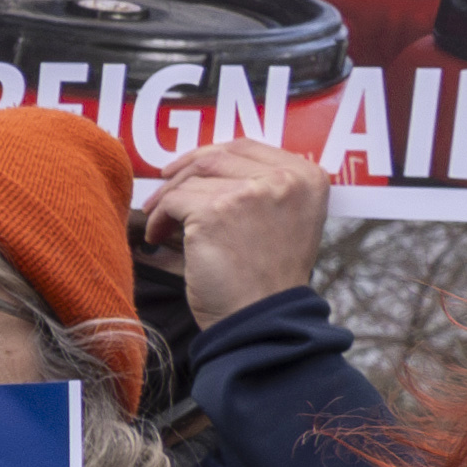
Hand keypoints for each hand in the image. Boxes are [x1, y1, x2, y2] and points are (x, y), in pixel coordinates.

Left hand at [144, 136, 332, 320]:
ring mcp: (250, 193)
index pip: (246, 146)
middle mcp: (285, 179)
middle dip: (181, 173)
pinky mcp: (216, 211)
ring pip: (191, 180)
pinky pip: (173, 201)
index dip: (208, 154)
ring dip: (166, 200)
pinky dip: (158, 218)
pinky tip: (158, 237)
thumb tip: (207, 164)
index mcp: (308, 177)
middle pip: (215, 157)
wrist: (259, 319)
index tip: (184, 167)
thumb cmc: (265, 279)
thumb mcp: (285, 222)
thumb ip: (265, 189)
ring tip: (160, 224)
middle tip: (160, 193)